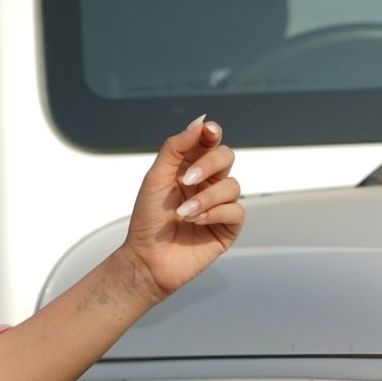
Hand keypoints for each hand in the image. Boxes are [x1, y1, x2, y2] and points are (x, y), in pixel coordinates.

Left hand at [120, 115, 243, 301]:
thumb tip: (200, 121)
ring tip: (182, 214)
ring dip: (205, 198)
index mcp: (191, 168)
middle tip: (186, 180)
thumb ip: (176, 148)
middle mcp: (208, 183)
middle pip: (226, 156)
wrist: (146, 259)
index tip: (208, 132)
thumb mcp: (156, 178)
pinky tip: (195, 222)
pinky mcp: (227, 227)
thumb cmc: (148, 220)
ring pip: (232, 185)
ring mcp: (220, 204)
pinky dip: (215, 213)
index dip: (212, 133)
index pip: (210, 142)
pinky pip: (235, 210)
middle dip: (209, 165)